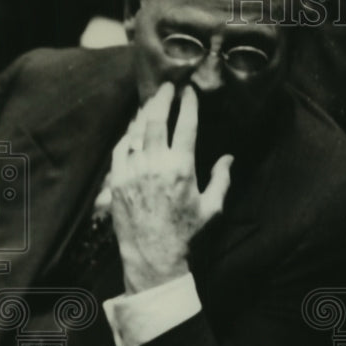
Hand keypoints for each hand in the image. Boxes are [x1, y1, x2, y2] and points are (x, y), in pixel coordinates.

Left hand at [109, 82, 232, 294]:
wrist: (154, 257)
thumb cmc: (187, 235)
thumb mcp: (212, 209)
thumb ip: (222, 179)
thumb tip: (229, 158)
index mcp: (181, 168)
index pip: (185, 125)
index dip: (188, 105)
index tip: (190, 92)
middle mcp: (155, 165)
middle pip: (156, 119)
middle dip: (163, 99)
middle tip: (168, 88)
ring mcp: (132, 171)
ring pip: (136, 131)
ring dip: (144, 112)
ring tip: (151, 102)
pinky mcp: (116, 181)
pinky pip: (120, 149)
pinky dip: (127, 135)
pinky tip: (133, 128)